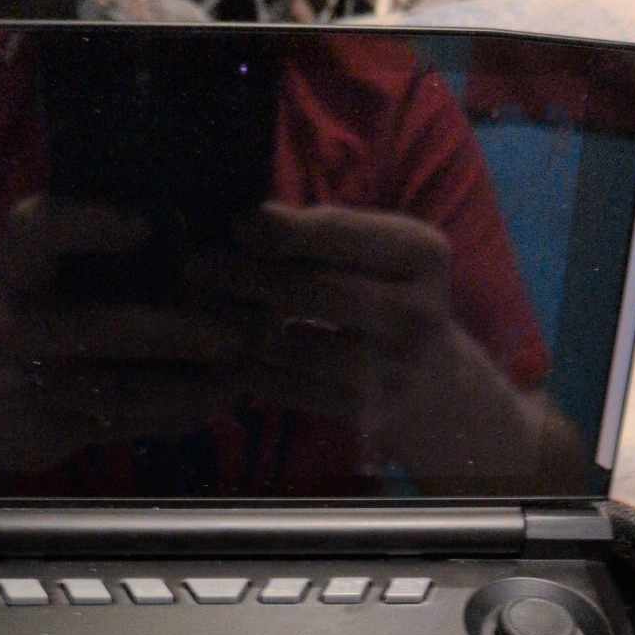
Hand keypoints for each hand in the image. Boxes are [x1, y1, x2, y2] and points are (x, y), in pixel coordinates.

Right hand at [0, 195, 250, 477]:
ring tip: (237, 378)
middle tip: (232, 335)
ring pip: (116, 388)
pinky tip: (211, 404)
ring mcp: (24, 380)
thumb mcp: (46, 272)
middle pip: (98, 327)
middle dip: (173, 333)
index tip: (147, 223)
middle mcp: (12, 319)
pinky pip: (119, 424)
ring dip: (185, 386)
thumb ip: (99, 248)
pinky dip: (171, 416)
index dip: (89, 223)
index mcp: (16, 262)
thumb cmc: (36, 314)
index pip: (42, 231)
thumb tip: (196, 223)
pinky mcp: (45, 428)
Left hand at [187, 203, 589, 492]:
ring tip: (197, 310)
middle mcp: (416, 312)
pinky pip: (292, 389)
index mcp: (423, 254)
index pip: (342, 234)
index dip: (281, 229)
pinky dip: (250, 372)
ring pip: (296, 344)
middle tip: (194, 266)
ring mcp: (393, 370)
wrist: (441, 394)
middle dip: (246, 275)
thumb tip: (245, 219)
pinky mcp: (366, 415)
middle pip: (314, 289)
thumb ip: (332, 237)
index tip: (235, 224)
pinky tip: (220, 356)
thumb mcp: (387, 258)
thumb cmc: (395, 305)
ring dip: (237, 327)